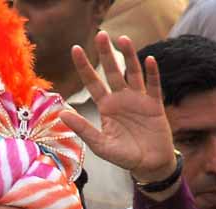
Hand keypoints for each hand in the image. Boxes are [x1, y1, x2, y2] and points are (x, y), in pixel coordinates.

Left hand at [59, 31, 176, 183]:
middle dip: (106, 54)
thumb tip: (61, 113)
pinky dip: (151, 73)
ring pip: (133, 73)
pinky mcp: (154, 105)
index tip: (76, 49)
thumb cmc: (123, 156)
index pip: (92, 82)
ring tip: (123, 39)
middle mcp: (121, 99)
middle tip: (100, 35)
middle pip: (112, 71)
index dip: (84, 66)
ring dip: (129, 56)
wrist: (148, 165)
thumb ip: (83, 128)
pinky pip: (153, 85)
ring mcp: (138, 100)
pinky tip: (149, 60)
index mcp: (106, 107)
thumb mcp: (101, 145)